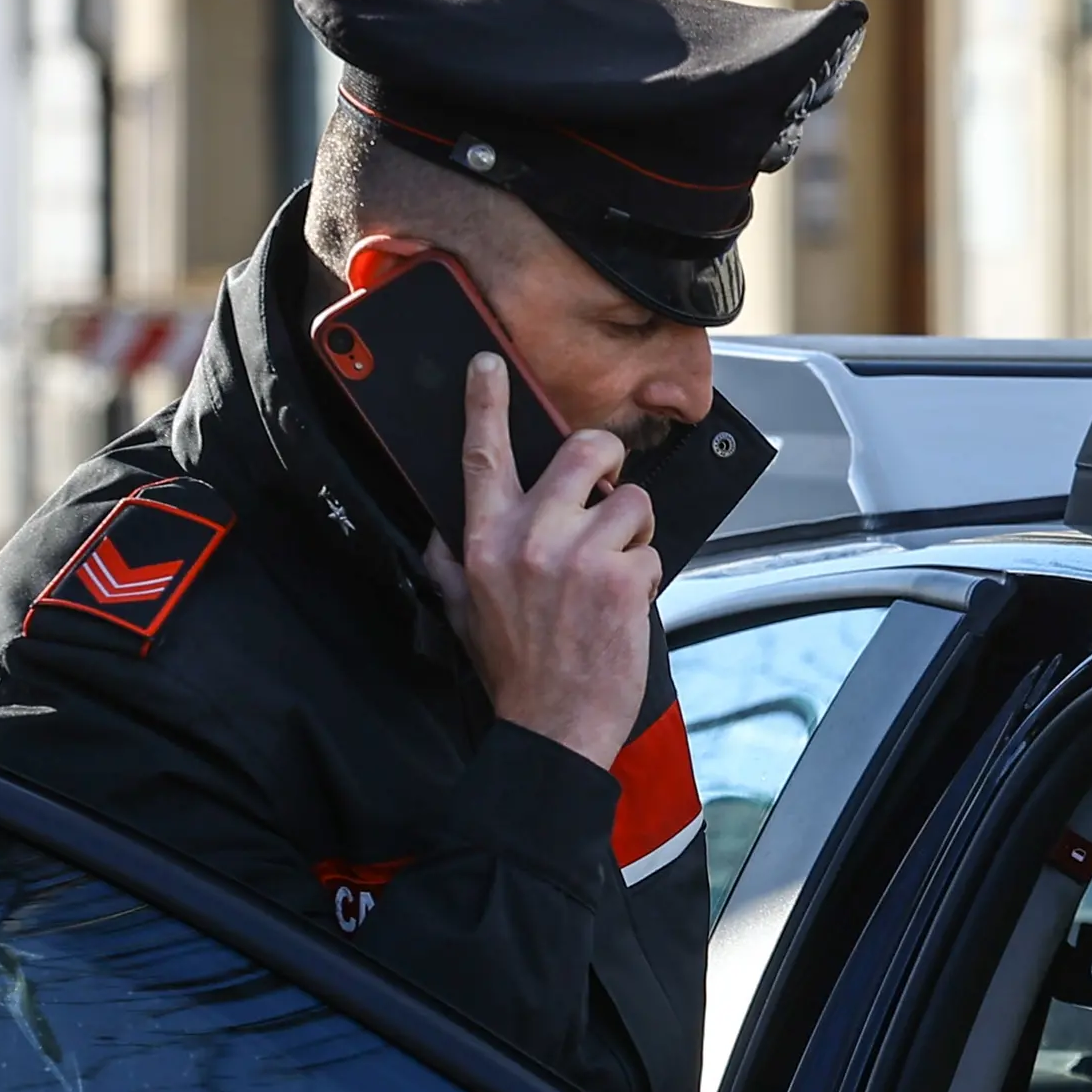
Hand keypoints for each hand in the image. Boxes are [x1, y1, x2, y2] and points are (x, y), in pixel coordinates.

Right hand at [425, 353, 659, 770]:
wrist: (552, 726)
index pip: (482, 457)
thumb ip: (450, 559)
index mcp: (485, 541)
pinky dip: (645, 577)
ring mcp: (581, 557)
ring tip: (610, 573)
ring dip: (631, 534)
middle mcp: (530, 540)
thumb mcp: (462, 609)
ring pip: (631, 503)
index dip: (485, 404)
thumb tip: (439, 525)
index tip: (489, 365)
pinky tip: (622, 606)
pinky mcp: (624, 580)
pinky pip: (652, 550)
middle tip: (608, 484)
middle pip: (584, 452)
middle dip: (607, 459)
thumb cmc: (514, 670)